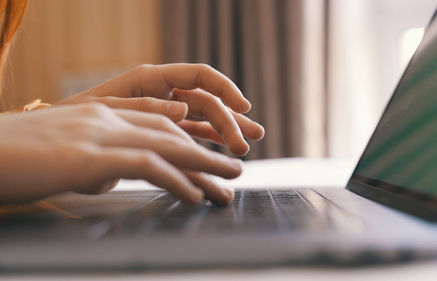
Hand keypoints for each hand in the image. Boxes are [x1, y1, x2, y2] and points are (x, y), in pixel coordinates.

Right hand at [0, 103, 241, 204]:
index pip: (156, 121)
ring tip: (229, 182)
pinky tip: (194, 194)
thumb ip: (92, 155)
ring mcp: (99, 134)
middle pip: (170, 132)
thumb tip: (111, 175)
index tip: (210, 152)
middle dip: (207, 150)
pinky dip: (176, 179)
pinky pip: (147, 165)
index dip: (187, 136)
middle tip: (234, 168)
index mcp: (99, 112)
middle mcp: (105, 118)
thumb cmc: (14, 157)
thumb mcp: (61, 151)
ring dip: (204, 165)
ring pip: (167, 145)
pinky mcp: (90, 157)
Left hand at [57, 64, 264, 155]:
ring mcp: (163, 113)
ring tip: (246, 148)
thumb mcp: (107, 110)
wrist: (57, 138)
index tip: (244, 108)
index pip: (200, 76)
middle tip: (245, 145)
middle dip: (230, 122)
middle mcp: (163, 94)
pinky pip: (191, 134)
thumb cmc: (77, 118)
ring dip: (226, 132)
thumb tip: (184, 109)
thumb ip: (146, 107)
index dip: (226, 89)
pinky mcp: (160, 131)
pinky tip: (223, 150)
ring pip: (204, 119)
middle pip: (207, 102)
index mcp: (151, 79)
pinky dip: (208, 141)